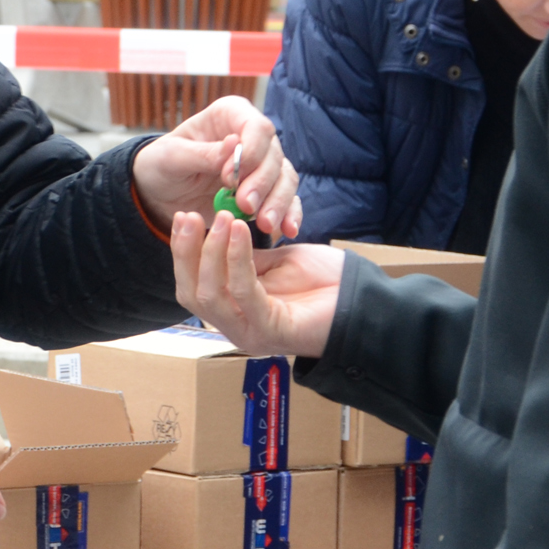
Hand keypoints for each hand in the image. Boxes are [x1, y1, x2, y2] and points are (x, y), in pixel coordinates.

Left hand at [132, 95, 302, 239]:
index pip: (256, 127)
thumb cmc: (162, 164)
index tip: (229, 178)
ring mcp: (262, 163)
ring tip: (266, 225)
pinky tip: (287, 230)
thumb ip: (204, 153)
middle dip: (263, 184)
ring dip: (278, 203)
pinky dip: (289, 214)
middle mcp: (252, 135)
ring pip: (285, 178)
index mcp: (230, 114)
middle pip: (274, 155)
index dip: (250, 153)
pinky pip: (287, 199)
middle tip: (247, 207)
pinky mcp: (266, 190)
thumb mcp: (172, 157)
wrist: (160, 193)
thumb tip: (235, 144)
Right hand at [173, 209, 343, 358]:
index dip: (184, 253)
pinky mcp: (271, 331)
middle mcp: (237, 327)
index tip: (183, 217)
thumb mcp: (275, 263)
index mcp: (236, 312)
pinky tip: (240, 231)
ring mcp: (252, 332)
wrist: (365, 302)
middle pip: (193, 294)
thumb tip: (215, 236)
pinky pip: (244, 292)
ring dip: (211, 253)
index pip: (193, 286)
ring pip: (211, 296)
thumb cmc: (326, 284)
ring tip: (223, 219)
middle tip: (189, 216)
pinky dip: (237, 259)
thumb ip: (244, 258)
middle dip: (187, 253)